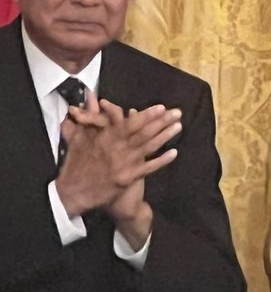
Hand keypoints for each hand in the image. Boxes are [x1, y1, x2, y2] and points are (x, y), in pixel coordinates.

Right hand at [57, 95, 180, 217]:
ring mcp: (124, 165)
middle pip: (143, 133)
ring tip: (179, 126)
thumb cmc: (75, 165)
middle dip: (161, 122)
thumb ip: (86, 117)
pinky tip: (174, 152)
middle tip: (177, 112)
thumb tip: (88, 96)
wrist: (71, 194)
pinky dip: (161, 160)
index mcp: (105, 139)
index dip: (146, 115)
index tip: (161, 107)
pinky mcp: (127, 179)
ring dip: (165, 136)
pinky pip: (148, 168)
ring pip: (148, 148)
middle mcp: (117, 150)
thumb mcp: (77, 139)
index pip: (129, 124)